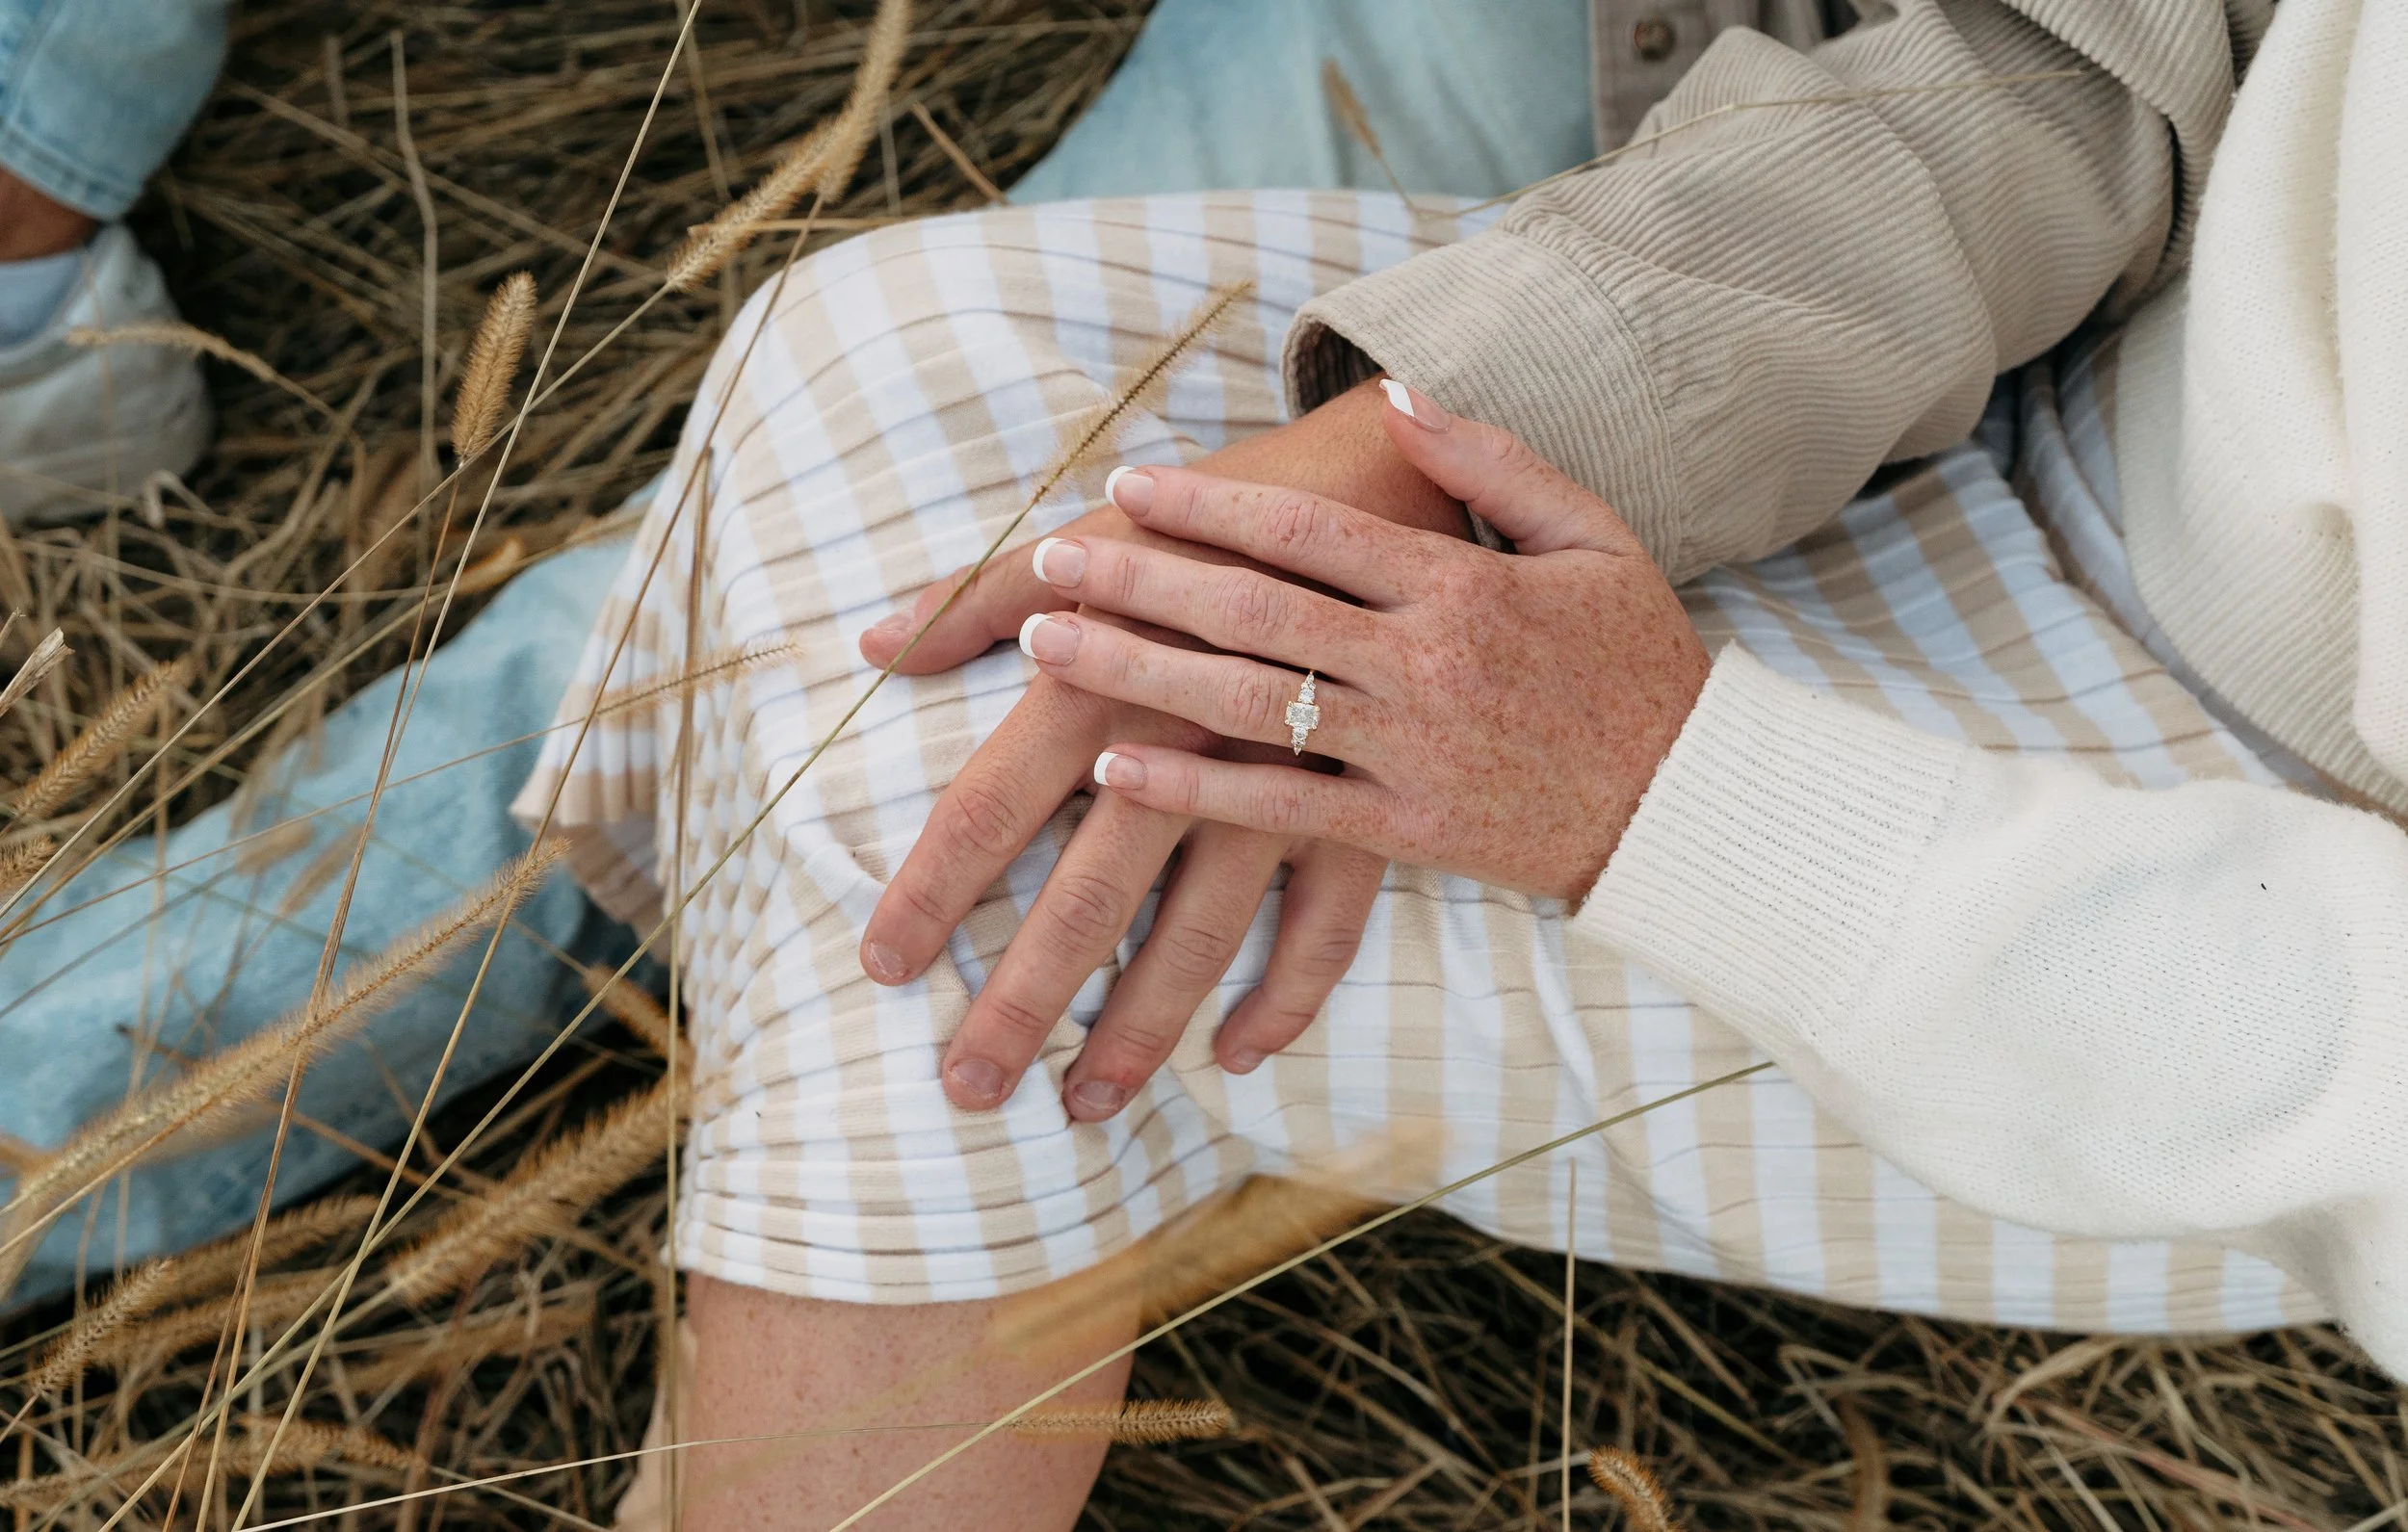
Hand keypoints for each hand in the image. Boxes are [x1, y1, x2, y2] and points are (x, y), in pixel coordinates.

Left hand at [856, 381, 1469, 1119]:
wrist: (1405, 485)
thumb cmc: (1236, 502)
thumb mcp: (1101, 529)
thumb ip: (981, 595)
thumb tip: (873, 647)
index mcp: (1102, 678)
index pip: (986, 809)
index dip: (926, 892)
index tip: (881, 967)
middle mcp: (1181, 747)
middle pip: (1081, 904)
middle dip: (1019, 1005)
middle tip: (966, 1089)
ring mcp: (1278, 788)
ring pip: (1197, 938)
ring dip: (1139, 1028)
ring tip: (1085, 1108)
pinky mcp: (1361, 809)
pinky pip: (1323, 931)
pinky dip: (1284, 998)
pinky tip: (1237, 1054)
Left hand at [1031, 382, 1711, 900]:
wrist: (1691, 803)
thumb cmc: (1637, 661)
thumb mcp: (1589, 534)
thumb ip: (1490, 461)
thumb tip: (1394, 396)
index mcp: (1460, 583)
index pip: (1304, 530)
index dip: (1205, 502)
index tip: (1125, 483)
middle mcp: (1424, 663)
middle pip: (1252, 609)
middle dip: (1139, 577)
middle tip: (1050, 557)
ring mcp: (1412, 752)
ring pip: (1248, 703)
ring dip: (1137, 671)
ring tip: (1047, 645)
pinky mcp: (1409, 832)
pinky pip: (1282, 809)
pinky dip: (1196, 790)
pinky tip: (1115, 769)